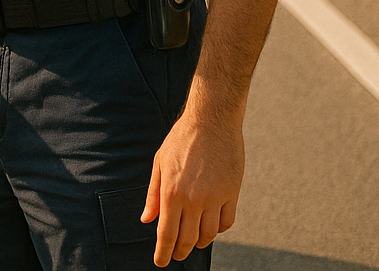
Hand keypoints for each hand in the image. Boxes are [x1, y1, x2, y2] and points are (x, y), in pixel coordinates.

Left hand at [141, 107, 244, 265]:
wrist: (211, 122)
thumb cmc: (181, 140)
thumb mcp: (159, 163)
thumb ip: (153, 195)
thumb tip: (147, 219)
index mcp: (172, 192)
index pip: (166, 232)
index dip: (163, 251)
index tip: (160, 262)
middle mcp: (193, 199)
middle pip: (187, 238)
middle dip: (179, 251)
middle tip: (175, 255)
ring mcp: (215, 197)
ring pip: (208, 234)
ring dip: (199, 242)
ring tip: (191, 242)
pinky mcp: (232, 193)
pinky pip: (226, 222)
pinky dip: (218, 230)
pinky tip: (210, 226)